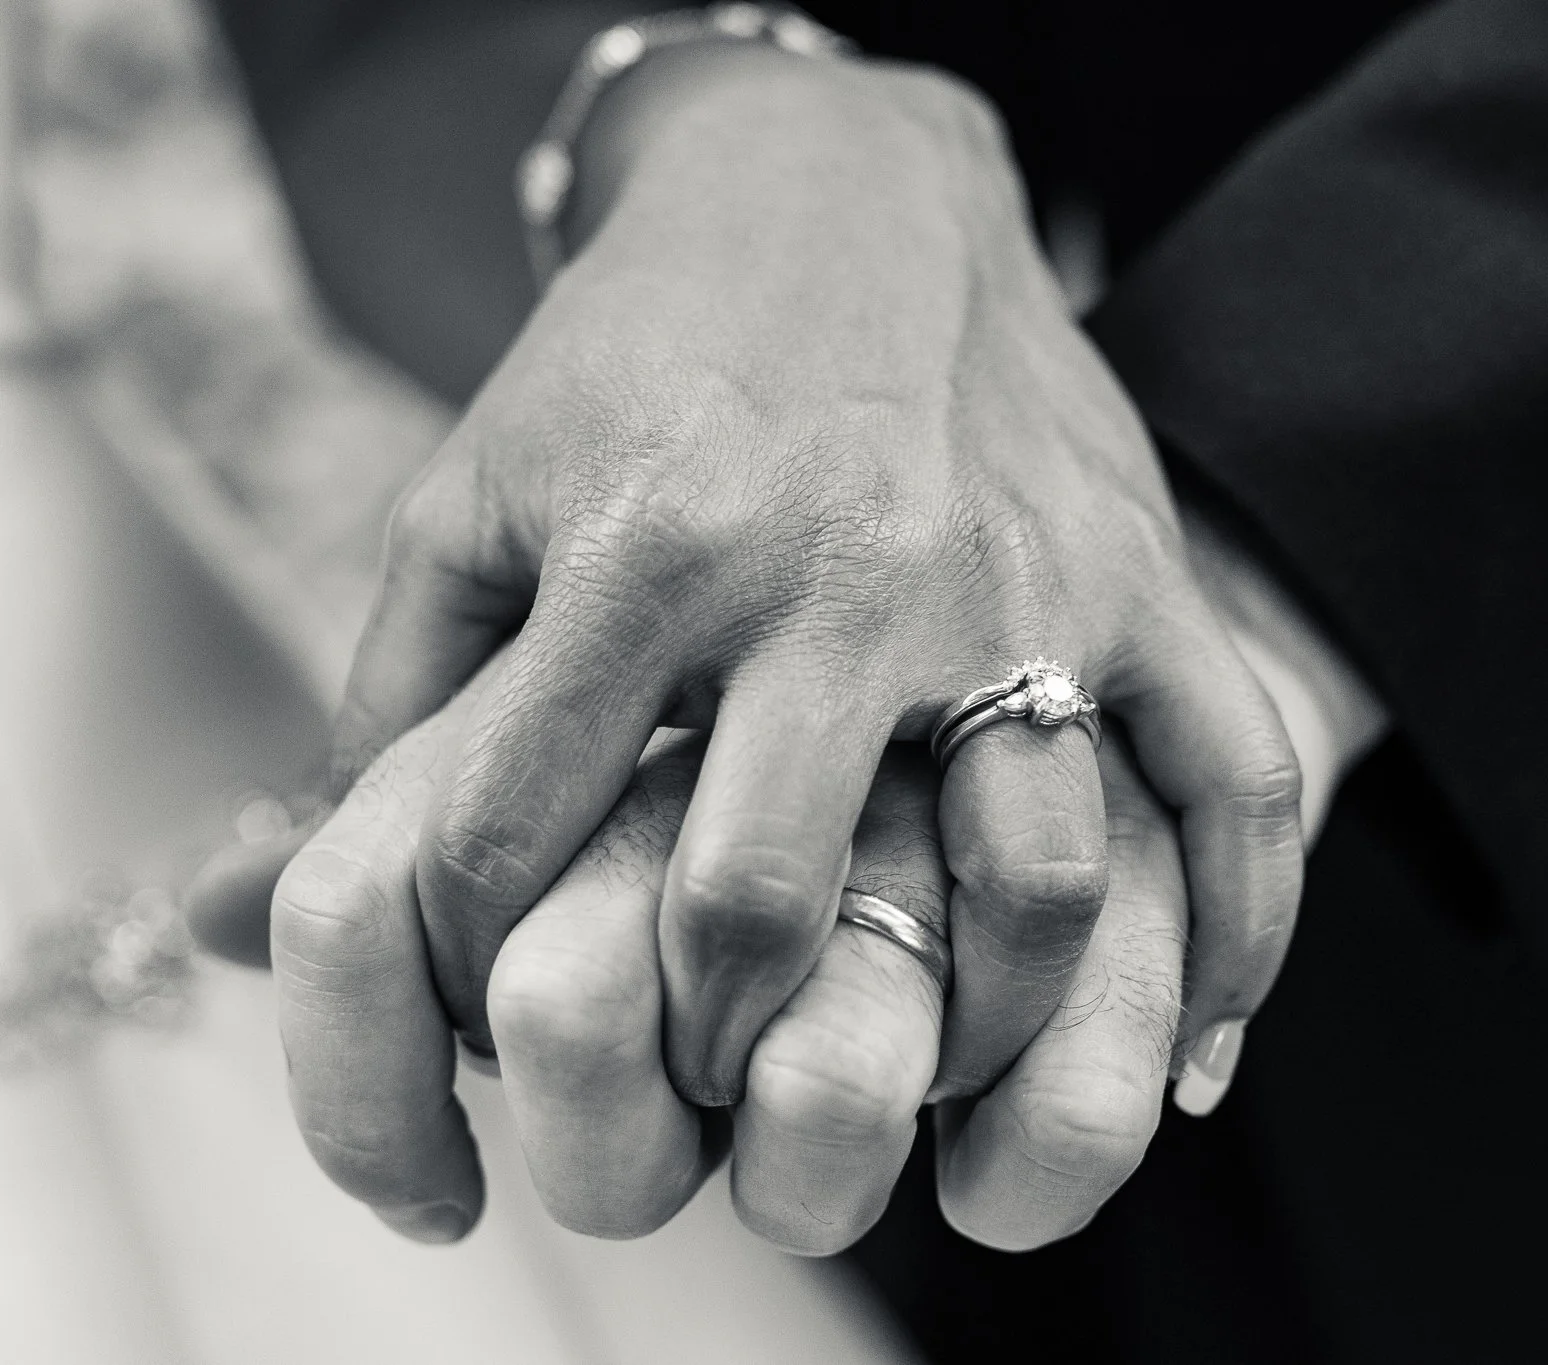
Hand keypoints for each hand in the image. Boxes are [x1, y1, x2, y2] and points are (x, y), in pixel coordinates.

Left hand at [326, 44, 1300, 1107]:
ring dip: (963, 1035)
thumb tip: (305, 894)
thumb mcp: (476, 488)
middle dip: (702, 1044)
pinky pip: (1236, 780)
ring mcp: (1018, 581)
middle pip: (764, 902)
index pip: (521, 840)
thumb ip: (401, 694)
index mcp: (645, 547)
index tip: (485, 1012)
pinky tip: (1185, 1053)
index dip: (466, 969)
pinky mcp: (1137, 574)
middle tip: (696, 1081)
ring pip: (1031, 878)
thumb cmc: (643, 354)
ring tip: (912, 1075)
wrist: (842, 184)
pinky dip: (1235, 934)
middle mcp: (843, 572)